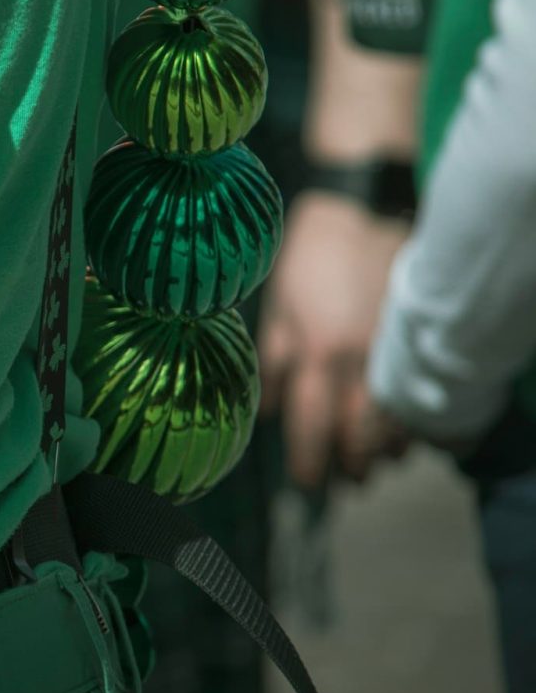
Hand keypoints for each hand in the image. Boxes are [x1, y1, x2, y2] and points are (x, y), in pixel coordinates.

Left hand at [259, 191, 411, 485]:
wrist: (365, 211)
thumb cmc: (310, 259)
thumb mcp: (276, 307)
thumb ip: (270, 362)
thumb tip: (266, 413)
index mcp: (316, 352)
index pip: (310, 424)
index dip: (308, 461)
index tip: (307, 482)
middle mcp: (359, 361)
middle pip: (361, 437)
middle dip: (353, 467)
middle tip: (347, 480)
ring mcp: (397, 353)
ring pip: (398, 423)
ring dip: (387, 452)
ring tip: (376, 463)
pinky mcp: (422, 341)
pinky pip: (427, 398)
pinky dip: (418, 424)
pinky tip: (409, 434)